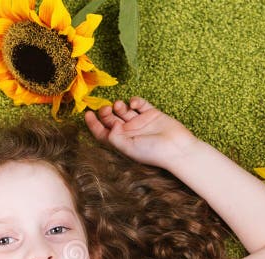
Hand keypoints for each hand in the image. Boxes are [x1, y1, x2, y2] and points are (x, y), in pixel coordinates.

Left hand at [84, 97, 200, 168]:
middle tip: (106, 109)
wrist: (177, 148)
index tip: (87, 113)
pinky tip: (134, 103)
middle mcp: (129, 132)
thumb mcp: (129, 148)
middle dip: (106, 113)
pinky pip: (140, 104)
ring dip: (119, 105)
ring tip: (119, 105)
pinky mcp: (152, 114)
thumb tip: (108, 127)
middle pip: (111, 119)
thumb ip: (114, 138)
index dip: (93, 124)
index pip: (102, 133)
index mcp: (121, 142)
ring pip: (124, 110)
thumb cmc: (153, 152)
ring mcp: (140, 122)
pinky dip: (135, 101)